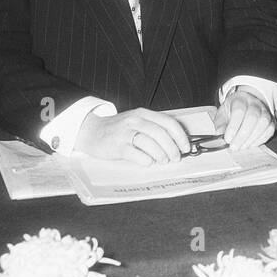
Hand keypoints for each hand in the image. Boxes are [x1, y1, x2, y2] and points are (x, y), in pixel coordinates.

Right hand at [76, 108, 190, 164]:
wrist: (91, 131)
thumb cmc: (118, 130)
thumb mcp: (136, 122)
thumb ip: (154, 128)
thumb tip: (176, 143)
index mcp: (143, 113)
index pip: (168, 122)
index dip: (180, 136)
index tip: (186, 147)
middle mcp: (135, 120)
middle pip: (160, 133)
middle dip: (172, 148)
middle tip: (175, 158)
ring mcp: (125, 133)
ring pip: (149, 142)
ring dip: (161, 154)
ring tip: (163, 161)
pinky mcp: (117, 146)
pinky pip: (135, 153)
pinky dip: (145, 159)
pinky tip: (149, 162)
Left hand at [213, 87, 276, 149]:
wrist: (247, 103)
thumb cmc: (233, 110)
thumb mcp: (222, 114)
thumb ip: (220, 124)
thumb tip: (220, 134)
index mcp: (240, 100)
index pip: (239, 111)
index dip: (233, 127)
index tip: (227, 139)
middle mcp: (254, 103)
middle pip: (252, 117)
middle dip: (242, 135)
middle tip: (234, 147)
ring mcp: (265, 111)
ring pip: (263, 123)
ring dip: (252, 138)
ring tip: (242, 147)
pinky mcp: (272, 120)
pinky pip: (269, 130)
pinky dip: (261, 139)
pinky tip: (251, 144)